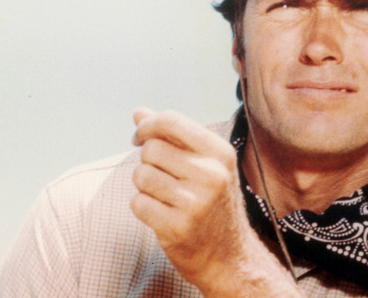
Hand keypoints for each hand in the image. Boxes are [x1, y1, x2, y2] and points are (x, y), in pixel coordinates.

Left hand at [130, 108, 300, 296]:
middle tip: (163, 177)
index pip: (171, 120)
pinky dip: (143, 207)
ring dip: (145, 186)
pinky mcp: (177, 227)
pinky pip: (138, 203)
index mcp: (220, 153)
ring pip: (141, 175)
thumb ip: (171, 135)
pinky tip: (162, 214)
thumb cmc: (212, 202)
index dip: (147, 125)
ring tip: (165, 197)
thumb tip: (138, 111)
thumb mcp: (203, 164)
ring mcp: (196, 202)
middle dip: (148, 161)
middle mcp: (212, 175)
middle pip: (151, 149)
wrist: (228, 255)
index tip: (140, 137)